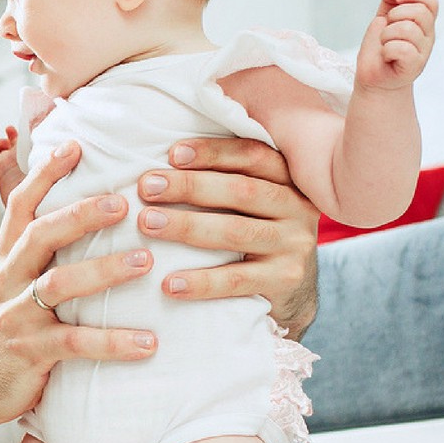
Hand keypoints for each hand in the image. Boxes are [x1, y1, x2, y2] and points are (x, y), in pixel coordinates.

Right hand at [0, 125, 25, 204]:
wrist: (21, 172)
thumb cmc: (28, 157)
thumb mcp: (30, 139)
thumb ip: (30, 128)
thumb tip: (30, 119)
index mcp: (21, 154)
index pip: (14, 143)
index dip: (11, 134)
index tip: (10, 129)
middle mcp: (9, 160)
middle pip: (1, 146)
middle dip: (1, 141)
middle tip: (4, 143)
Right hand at [0, 141, 155, 425]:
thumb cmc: (3, 331)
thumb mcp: (12, 285)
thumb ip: (39, 254)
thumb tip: (82, 215)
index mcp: (6, 258)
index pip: (22, 204)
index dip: (46, 174)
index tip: (76, 145)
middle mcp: (7, 279)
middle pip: (41, 234)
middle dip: (82, 213)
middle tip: (125, 200)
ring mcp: (15, 316)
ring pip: (59, 284)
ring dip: (105, 270)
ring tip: (146, 260)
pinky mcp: (27, 353)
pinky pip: (74, 343)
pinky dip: (114, 341)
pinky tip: (148, 342)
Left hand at [136, 138, 320, 336]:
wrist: (295, 290)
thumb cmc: (258, 231)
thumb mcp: (254, 200)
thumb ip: (226, 176)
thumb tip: (167, 156)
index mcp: (288, 178)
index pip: (252, 156)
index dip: (213, 153)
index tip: (172, 153)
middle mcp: (296, 207)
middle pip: (241, 190)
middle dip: (190, 186)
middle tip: (147, 187)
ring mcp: (294, 244)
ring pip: (236, 231)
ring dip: (187, 226)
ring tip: (148, 224)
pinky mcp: (285, 280)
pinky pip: (237, 280)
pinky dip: (202, 281)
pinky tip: (170, 282)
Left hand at [356, 0, 437, 90]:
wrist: (372, 77)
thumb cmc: (379, 48)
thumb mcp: (382, 20)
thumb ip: (388, 2)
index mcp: (424, 24)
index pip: (431, 2)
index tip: (396, 0)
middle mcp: (428, 37)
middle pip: (419, 12)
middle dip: (394, 15)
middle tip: (386, 30)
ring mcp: (423, 53)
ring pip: (407, 29)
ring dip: (386, 35)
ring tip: (384, 45)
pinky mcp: (414, 67)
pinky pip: (402, 48)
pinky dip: (386, 49)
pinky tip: (386, 56)